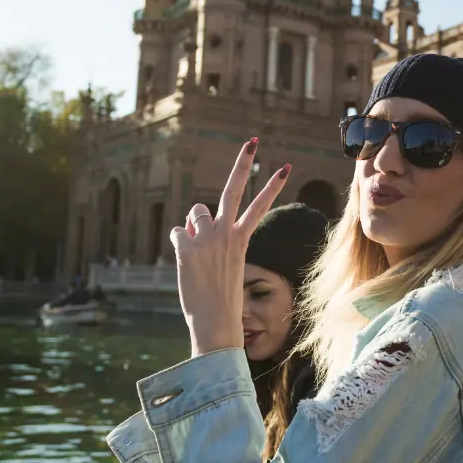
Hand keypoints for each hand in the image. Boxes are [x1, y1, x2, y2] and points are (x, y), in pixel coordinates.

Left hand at [170, 138, 290, 356]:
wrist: (214, 321)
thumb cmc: (222, 298)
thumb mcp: (225, 264)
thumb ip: (213, 238)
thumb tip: (192, 219)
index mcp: (241, 239)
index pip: (260, 205)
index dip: (273, 185)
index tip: (286, 166)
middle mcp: (225, 233)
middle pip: (233, 189)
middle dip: (243, 164)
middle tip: (253, 141)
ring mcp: (206, 237)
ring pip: (195, 212)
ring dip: (194, 225)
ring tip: (198, 250)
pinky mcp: (185, 246)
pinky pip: (177, 232)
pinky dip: (178, 243)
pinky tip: (185, 261)